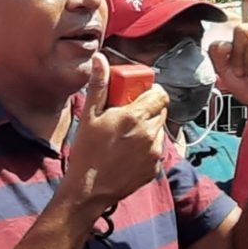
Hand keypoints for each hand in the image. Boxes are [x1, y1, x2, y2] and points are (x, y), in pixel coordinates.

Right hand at [64, 55, 168, 212]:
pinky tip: (128, 153)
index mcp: (136, 117)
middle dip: (148, 109)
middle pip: (161, 111)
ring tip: (126, 136)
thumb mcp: (89, 116)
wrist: (88, 190)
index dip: (151, 92)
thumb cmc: (86, 152)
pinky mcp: (154, 168)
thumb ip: (99, 85)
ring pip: (159, 131)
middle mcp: (150, 134)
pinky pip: (156, 150)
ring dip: (148, 129)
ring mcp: (154, 153)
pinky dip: (147, 148)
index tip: (138, 95)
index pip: (160, 95)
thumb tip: (101, 59)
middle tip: (129, 114)